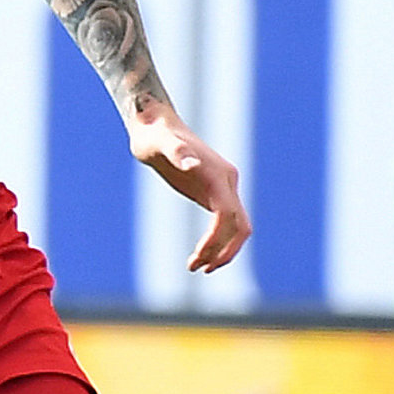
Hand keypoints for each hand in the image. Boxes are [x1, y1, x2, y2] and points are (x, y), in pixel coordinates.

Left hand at [128, 105, 249, 273]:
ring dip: (221, 250)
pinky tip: (200, 254)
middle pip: (239, 225)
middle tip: (198, 269)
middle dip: (223, 251)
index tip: (198, 256)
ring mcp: (221, 187)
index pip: (227, 215)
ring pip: (235, 227)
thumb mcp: (159, 143)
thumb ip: (176, 151)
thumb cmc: (154, 134)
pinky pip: (223, 222)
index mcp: (218, 174)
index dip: (217, 239)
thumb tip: (191, 163)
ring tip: (195, 267)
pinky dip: (217, 241)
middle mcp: (226, 181)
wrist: (154, 124)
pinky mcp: (211, 192)